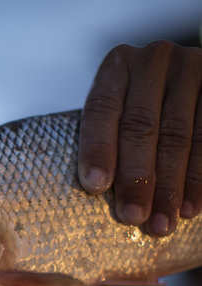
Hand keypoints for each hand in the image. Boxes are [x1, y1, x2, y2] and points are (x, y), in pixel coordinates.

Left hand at [78, 41, 201, 235]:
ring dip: (171, 186)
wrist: (182, 84)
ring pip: (179, 136)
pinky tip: (192, 207)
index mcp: (117, 65)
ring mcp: (193, 68)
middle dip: (137, 178)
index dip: (98, 149)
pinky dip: (200, 178)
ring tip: (162, 223)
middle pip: (141, 127)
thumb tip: (97, 190)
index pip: (102, 109)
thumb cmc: (136, 107)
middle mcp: (154, 61)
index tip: (95, 185)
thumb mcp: (117, 112)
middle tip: (133, 217)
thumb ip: (108, 140)